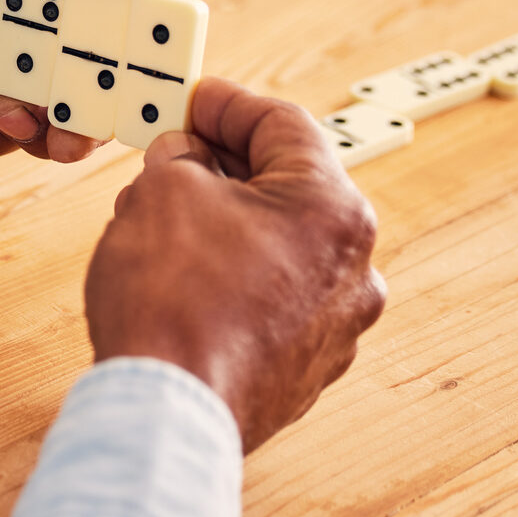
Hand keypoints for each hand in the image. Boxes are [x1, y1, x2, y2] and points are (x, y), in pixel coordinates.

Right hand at [84, 79, 384, 452]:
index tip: (192, 101)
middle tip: (174, 156)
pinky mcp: (307, 370)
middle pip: (289, 189)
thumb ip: (180, 156)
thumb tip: (187, 156)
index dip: (227, 104)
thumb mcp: (161, 191)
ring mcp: (337, 327)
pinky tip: (186, 282)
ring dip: (230, 225)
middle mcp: (356, 269)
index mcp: (335, 209)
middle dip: (226, 167)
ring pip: (281, 248)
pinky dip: (236, 281)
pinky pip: (274, 302)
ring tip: (168, 223)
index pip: (283, 125)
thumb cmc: (171, 302)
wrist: (168, 414)